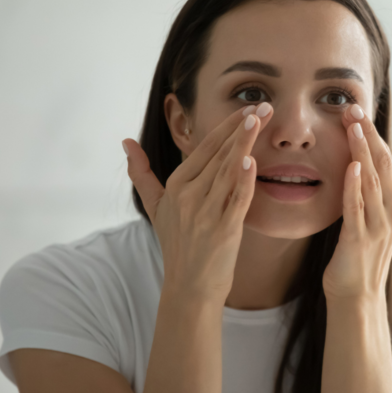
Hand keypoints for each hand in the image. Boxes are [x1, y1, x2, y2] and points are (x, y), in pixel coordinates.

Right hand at [123, 102, 272, 302]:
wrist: (189, 287)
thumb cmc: (177, 244)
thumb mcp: (155, 206)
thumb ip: (141, 173)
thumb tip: (126, 142)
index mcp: (177, 185)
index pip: (205, 148)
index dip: (227, 127)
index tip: (248, 108)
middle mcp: (189, 195)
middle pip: (219, 154)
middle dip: (243, 128)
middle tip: (266, 105)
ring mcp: (206, 213)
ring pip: (228, 171)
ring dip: (244, 144)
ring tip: (259, 120)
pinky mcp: (223, 230)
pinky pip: (235, 200)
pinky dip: (243, 181)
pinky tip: (251, 162)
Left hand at [322, 103, 391, 300]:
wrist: (357, 292)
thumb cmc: (367, 249)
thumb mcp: (388, 211)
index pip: (387, 159)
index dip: (373, 132)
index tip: (357, 108)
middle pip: (381, 165)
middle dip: (367, 135)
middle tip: (351, 108)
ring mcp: (377, 225)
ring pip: (371, 182)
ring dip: (361, 153)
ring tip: (352, 127)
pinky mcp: (359, 240)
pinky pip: (357, 208)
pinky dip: (355, 186)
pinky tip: (351, 167)